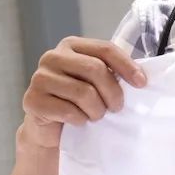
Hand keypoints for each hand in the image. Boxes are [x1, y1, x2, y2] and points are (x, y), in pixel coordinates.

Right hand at [20, 37, 146, 149]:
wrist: (50, 129)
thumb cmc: (79, 102)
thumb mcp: (97, 83)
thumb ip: (113, 73)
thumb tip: (142, 78)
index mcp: (72, 46)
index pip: (105, 49)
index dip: (127, 66)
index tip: (142, 84)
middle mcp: (52, 56)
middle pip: (95, 69)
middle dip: (112, 93)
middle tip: (116, 108)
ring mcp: (39, 77)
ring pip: (83, 92)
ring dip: (97, 110)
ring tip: (96, 116)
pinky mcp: (32, 100)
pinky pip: (68, 111)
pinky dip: (80, 120)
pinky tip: (79, 121)